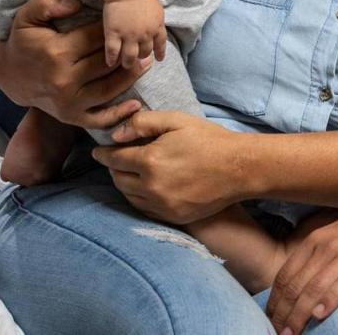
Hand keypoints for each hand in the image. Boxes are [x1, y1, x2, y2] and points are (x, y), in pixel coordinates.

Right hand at [0, 0, 143, 129]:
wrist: (9, 73)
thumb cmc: (23, 40)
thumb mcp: (27, 15)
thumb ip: (48, 3)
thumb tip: (76, 4)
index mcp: (57, 53)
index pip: (96, 39)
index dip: (114, 29)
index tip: (124, 21)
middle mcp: (64, 80)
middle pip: (106, 64)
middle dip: (127, 52)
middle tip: (145, 41)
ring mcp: (68, 102)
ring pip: (108, 89)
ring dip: (131, 77)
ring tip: (148, 62)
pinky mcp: (70, 116)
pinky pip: (97, 119)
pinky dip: (118, 115)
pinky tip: (135, 105)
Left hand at [93, 110, 248, 221]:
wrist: (238, 168)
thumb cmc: (209, 139)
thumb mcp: (178, 121)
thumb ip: (144, 123)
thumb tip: (116, 133)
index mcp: (150, 161)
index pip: (115, 159)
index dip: (104, 153)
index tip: (98, 151)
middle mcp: (151, 187)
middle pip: (118, 179)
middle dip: (114, 168)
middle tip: (116, 159)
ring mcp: (161, 205)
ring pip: (129, 196)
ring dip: (125, 183)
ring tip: (129, 172)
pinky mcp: (171, 217)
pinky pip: (144, 208)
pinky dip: (138, 197)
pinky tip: (145, 188)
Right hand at [102, 0, 166, 66]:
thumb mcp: (156, 8)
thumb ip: (156, 20)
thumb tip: (156, 28)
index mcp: (157, 26)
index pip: (160, 44)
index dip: (160, 52)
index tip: (159, 59)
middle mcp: (145, 34)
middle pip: (145, 52)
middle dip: (142, 57)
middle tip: (137, 58)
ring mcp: (129, 36)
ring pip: (130, 57)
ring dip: (128, 62)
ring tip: (125, 64)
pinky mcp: (114, 34)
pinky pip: (113, 52)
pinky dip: (112, 59)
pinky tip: (110, 62)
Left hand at [267, 194, 337, 334]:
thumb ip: (323, 258)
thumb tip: (306, 288)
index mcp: (316, 240)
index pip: (284, 276)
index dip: (274, 304)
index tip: (270, 323)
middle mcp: (326, 245)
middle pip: (294, 287)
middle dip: (282, 315)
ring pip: (313, 289)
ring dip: (299, 316)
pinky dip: (328, 301)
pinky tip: (320, 315)